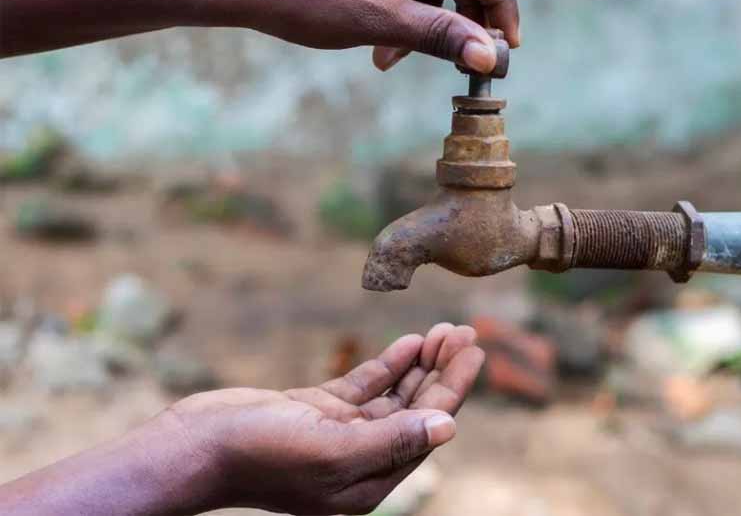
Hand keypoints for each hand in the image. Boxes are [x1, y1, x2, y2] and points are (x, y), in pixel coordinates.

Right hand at [163, 323, 482, 513]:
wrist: (193, 447)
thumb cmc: (258, 455)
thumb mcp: (330, 451)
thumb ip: (391, 441)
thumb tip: (449, 428)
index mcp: (368, 481)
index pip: (426, 429)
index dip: (454, 389)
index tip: (475, 351)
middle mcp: (360, 460)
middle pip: (416, 411)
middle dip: (443, 372)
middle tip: (468, 332)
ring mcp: (338, 434)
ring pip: (394, 396)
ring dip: (421, 364)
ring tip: (446, 330)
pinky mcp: (317, 412)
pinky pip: (366, 387)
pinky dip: (389, 365)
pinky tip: (410, 342)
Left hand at [231, 0, 519, 72]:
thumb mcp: (378, 19)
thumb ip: (440, 36)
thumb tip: (490, 57)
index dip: (498, 5)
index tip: (508, 45)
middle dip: (458, 18)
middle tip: (465, 59)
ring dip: (424, 23)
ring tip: (390, 59)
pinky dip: (403, 15)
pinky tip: (380, 47)